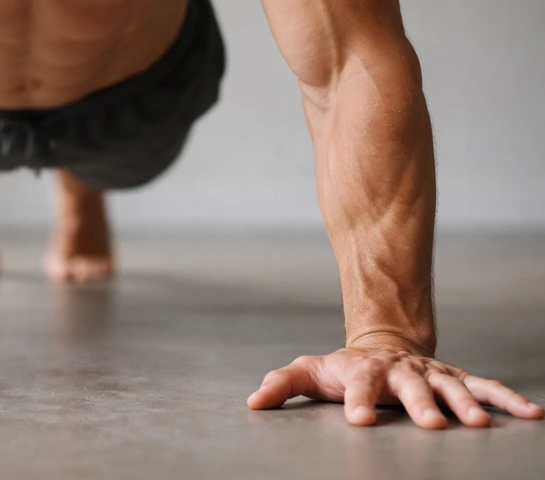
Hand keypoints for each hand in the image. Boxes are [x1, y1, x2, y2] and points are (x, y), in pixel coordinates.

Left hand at [248, 340, 544, 428]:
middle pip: (411, 388)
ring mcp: (430, 374)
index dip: (357, 400)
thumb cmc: (343, 367)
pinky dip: (507, 399)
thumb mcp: (311, 371)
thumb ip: (283, 384)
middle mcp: (401, 371)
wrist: (382, 344)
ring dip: (467, 404)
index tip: (358, 419)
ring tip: (481, 425)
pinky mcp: (455, 378)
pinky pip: (484, 386)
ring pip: (452, 386)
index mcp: (363, 371)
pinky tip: (530, 414)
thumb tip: (253, 403)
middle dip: (422, 405)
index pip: (358, 385)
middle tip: (433, 426)